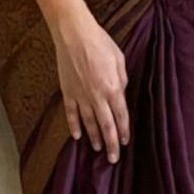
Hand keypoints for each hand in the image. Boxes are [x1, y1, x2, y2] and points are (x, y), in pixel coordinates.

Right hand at [51, 8, 129, 163]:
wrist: (74, 34)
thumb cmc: (100, 43)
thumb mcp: (120, 60)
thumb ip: (122, 80)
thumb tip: (121, 94)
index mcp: (113, 88)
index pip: (121, 116)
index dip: (124, 131)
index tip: (126, 142)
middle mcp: (97, 96)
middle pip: (106, 126)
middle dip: (111, 144)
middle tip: (114, 159)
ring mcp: (81, 96)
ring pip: (89, 123)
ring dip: (94, 138)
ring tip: (98, 149)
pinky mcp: (67, 92)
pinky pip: (71, 114)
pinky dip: (74, 126)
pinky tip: (77, 136)